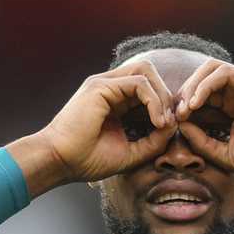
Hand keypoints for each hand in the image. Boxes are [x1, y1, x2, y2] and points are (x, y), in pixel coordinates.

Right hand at [16, 60, 177, 192]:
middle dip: (166, 95)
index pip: (148, 88)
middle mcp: (110, 88)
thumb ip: (154, 141)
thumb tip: (173, 126)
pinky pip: (139, 82)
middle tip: (171, 123)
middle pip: (149, 73)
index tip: (170, 129)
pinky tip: (157, 122)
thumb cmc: (88, 160)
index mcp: (115, 100)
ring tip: (164, 122)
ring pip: (146, 71)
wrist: (59, 162)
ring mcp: (104, 84)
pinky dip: (154, 101)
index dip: (164, 104)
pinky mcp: (101, 86)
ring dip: (162, 96)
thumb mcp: (131, 152)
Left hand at [173, 60, 233, 182]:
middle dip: (183, 95)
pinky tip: (196, 103)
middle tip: (173, 114)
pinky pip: (224, 73)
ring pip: (211, 70)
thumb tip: (180, 125)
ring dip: (192, 87)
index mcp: (232, 110)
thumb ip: (202, 141)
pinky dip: (206, 85)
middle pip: (202, 80)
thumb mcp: (224, 153)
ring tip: (184, 108)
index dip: (182, 107)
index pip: (200, 98)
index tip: (170, 123)